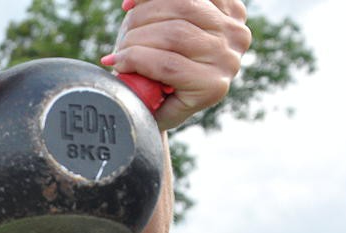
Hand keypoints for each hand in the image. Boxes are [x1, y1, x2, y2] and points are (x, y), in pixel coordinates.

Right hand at [109, 0, 252, 129]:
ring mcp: (232, 28)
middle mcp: (227, 57)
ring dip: (145, 10)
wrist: (194, 85)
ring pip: (182, 4)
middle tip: (120, 44)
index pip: (168, 65)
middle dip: (136, 35)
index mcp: (211, 87)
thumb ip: (140, 95)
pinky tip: (137, 3)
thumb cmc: (164, 100)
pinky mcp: (230, 7)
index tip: (113, 62)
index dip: (134, 59)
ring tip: (129, 20)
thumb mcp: (153, 109)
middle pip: (175, 32)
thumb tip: (117, 64)